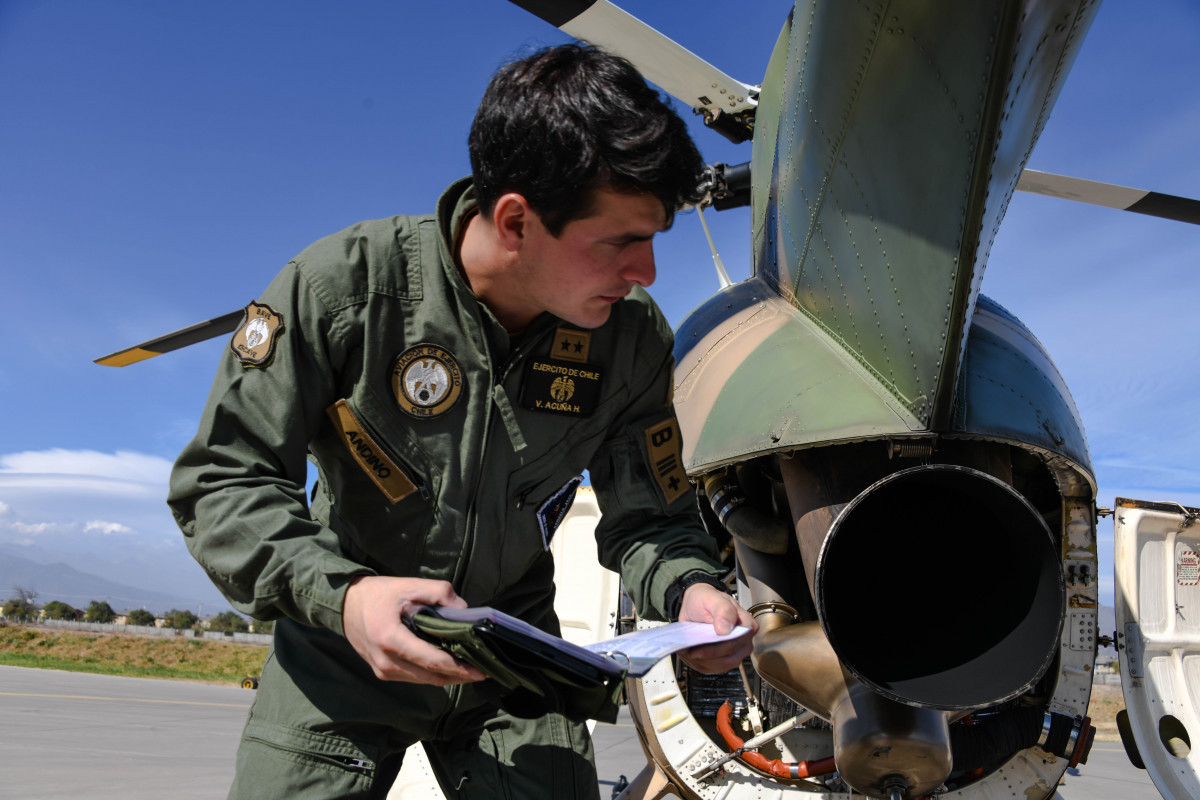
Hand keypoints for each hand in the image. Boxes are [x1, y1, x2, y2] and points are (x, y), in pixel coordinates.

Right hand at [342, 575, 486, 684]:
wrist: (345, 606)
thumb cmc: (377, 594)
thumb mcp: (408, 585)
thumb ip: (438, 592)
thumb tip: (463, 609)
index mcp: (391, 639)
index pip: (432, 661)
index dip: (459, 668)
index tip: (481, 669)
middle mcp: (386, 662)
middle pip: (431, 676)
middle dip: (459, 676)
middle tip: (483, 671)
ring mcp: (383, 671)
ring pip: (423, 681)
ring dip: (448, 678)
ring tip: (470, 670)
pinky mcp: (382, 673)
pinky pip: (414, 678)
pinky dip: (433, 675)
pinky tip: (448, 667)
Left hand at [676, 581, 756, 673]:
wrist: (694, 606)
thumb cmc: (705, 600)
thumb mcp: (711, 598)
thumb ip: (723, 609)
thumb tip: (726, 629)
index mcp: (746, 624)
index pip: (737, 642)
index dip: (718, 646)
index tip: (701, 644)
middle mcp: (744, 640)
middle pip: (730, 657)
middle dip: (708, 655)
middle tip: (690, 649)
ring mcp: (735, 652)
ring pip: (722, 666)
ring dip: (703, 661)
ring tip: (689, 650)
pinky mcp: (724, 660)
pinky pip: (713, 669)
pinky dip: (700, 663)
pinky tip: (692, 653)